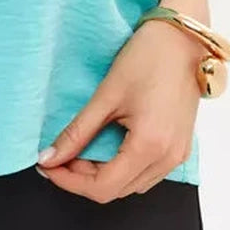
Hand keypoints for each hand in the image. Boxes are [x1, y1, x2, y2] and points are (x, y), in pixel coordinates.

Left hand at [34, 18, 202, 201]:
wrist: (182, 38)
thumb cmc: (148, 57)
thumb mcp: (106, 95)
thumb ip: (77, 132)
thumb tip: (49, 157)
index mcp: (150, 146)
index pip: (102, 187)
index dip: (69, 181)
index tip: (47, 166)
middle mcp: (168, 158)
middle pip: (117, 190)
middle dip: (82, 178)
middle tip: (60, 155)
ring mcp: (178, 155)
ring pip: (132, 185)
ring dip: (103, 175)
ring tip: (81, 150)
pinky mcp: (180, 147)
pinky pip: (147, 173)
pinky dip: (123, 168)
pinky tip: (107, 147)